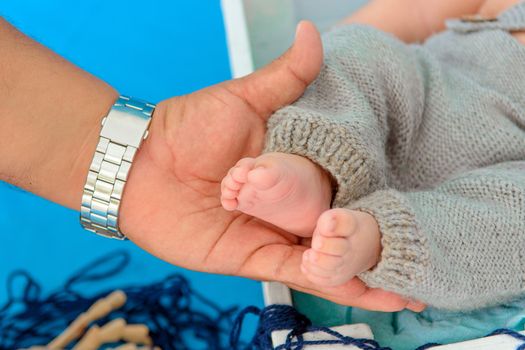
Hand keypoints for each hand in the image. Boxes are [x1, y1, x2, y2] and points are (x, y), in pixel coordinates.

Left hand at [120, 21, 424, 311]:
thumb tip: (313, 32)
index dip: (382, 192)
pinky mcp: (258, 258)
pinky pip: (301, 274)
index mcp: (298, 165)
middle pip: (346, 223)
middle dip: (382, 238)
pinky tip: (372, 295)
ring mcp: (278, 232)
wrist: (140, 163)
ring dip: (368, 269)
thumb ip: (284, 77)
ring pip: (330, 255)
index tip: (420, 199)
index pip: (350, 181)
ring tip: (413, 285)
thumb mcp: (241, 99)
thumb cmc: (188, 126)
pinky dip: (335, 285)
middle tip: (424, 249)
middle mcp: (293, 203)